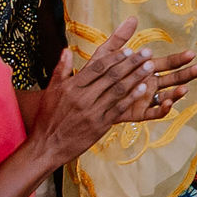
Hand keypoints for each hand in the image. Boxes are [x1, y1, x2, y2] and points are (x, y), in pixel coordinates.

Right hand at [32, 24, 196, 164]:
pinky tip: (144, 89)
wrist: (46, 146)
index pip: (97, 67)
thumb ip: (61, 69)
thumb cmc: (48, 118)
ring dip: (136, 77)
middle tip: (147, 52)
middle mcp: (82, 97)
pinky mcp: (99, 126)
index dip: (115, 57)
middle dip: (131, 63)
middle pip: (111, 76)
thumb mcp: (51, 91)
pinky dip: (132, 98)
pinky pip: (119, 109)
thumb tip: (66, 50)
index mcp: (72, 87)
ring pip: (118, 90)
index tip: (128, 49)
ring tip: (150, 66)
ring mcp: (92, 112)